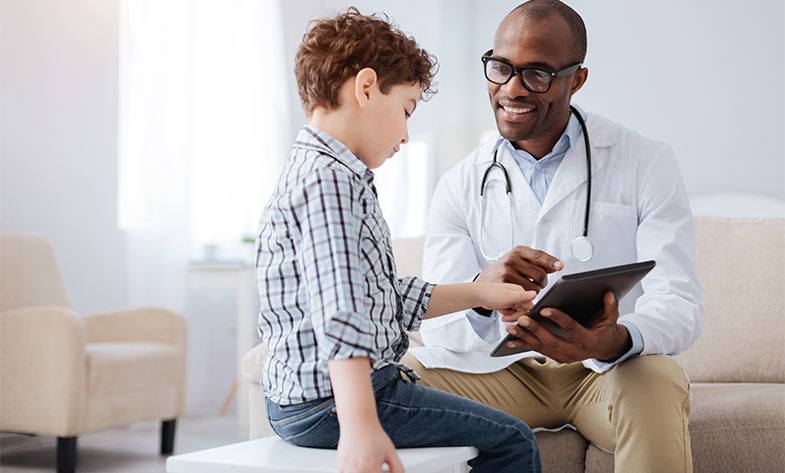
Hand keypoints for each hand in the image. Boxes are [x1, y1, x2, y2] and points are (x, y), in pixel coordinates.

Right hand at [337, 421, 402, 472]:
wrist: (358, 422)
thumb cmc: (373, 434)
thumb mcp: (391, 452)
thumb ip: (397, 468)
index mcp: (371, 467)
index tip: (384, 470)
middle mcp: (357, 470)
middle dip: (374, 472)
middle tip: (377, 466)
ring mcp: (347, 469)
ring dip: (364, 472)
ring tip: (368, 465)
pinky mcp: (340, 467)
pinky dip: (353, 472)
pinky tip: (359, 466)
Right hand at [476, 245, 563, 292]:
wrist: (483, 282)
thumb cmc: (504, 270)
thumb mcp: (518, 260)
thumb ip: (536, 262)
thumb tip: (557, 266)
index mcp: (518, 251)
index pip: (539, 255)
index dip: (551, 262)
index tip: (560, 266)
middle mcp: (512, 259)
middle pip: (540, 274)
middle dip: (543, 282)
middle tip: (538, 283)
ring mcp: (507, 272)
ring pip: (534, 287)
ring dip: (535, 291)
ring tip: (527, 288)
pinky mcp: (504, 285)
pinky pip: (524, 295)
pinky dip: (527, 297)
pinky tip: (521, 294)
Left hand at [476, 282, 535, 313]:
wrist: (478, 296)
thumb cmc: (491, 294)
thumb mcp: (508, 297)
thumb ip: (522, 297)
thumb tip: (535, 293)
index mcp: (520, 291)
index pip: (529, 306)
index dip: (522, 314)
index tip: (514, 316)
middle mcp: (518, 295)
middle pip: (523, 311)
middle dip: (514, 316)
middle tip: (506, 316)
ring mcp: (512, 300)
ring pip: (517, 313)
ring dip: (510, 315)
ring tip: (502, 312)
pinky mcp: (507, 304)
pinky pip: (511, 313)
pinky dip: (506, 314)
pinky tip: (500, 311)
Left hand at [502, 292, 631, 362]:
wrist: (604, 348)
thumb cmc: (605, 330)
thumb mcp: (611, 319)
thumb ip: (610, 307)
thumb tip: (609, 294)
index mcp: (588, 340)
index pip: (571, 328)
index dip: (558, 318)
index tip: (544, 309)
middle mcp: (575, 351)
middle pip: (552, 340)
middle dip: (536, 329)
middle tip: (522, 319)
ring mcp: (564, 356)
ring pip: (542, 347)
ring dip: (525, 337)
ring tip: (512, 327)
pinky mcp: (556, 357)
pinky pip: (538, 351)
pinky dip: (524, 345)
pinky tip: (511, 340)